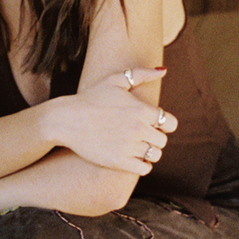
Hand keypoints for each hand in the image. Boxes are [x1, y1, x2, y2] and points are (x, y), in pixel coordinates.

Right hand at [51, 67, 178, 174]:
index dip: (164, 124)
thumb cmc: (92, 97)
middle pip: (163, 141)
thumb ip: (142, 74)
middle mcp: (139, 129)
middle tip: (141, 134)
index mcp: (142, 110)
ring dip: (149, 152)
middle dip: (154, 138)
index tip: (153, 123)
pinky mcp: (119, 162)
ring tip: (136, 146)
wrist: (67, 119)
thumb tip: (163, 70)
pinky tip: (132, 156)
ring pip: (155, 155)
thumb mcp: (116, 79)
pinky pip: (144, 169)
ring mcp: (129, 147)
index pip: (171, 123)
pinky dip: (142, 165)